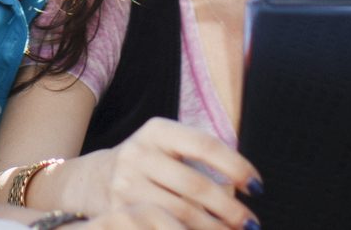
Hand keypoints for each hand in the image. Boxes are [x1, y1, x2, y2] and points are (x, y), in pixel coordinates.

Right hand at [62, 118, 258, 229]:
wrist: (93, 179)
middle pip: (196, 185)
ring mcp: (127, 184)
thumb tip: (247, 184)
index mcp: (157, 131)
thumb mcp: (166, 146)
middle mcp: (139, 154)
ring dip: (214, 228)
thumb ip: (200, 158)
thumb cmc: (147, 164)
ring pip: (182, 213)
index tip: (257, 187)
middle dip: (230, 209)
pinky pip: (164, 227)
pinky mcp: (120, 211)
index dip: (236, 166)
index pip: (205, 145)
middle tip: (252, 223)